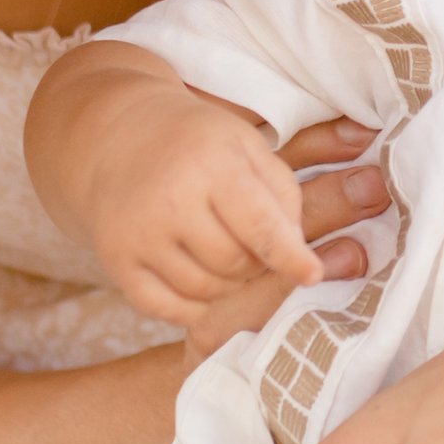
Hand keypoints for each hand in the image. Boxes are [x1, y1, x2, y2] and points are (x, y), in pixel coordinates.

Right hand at [53, 63, 387, 330]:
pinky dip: (193, 303)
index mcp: (212, 166)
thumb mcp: (248, 146)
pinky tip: (199, 278)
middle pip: (237, 265)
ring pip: (206, 290)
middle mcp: (171, 201)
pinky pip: (169, 308)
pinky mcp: (117, 262)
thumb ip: (287, 192)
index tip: (313, 274)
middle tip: (257, 249)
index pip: (260, 227)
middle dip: (257, 265)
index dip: (291, 257)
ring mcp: (139, 235)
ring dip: (228, 286)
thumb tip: (327, 242)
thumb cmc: (201, 142)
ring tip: (227, 256)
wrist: (116, 135)